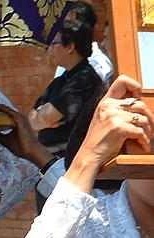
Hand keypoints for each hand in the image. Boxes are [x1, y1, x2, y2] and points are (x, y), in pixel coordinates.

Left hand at [0, 97, 53, 167]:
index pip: (1, 111)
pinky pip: (7, 111)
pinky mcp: (19, 119)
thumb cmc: (20, 147)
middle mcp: (17, 116)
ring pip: (3, 107)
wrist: (31, 152)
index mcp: (15, 120)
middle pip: (1, 107)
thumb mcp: (4, 140)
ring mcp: (19, 116)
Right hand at [66, 76, 153, 191]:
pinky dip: (144, 141)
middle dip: (149, 117)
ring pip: (143, 119)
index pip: (122, 81)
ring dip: (148, 131)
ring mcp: (113, 116)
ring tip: (144, 138)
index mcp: (105, 102)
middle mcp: (109, 106)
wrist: (89, 156)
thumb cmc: (98, 140)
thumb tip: (139, 105)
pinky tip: (142, 146)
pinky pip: (141, 132)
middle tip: (149, 128)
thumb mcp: (104, 119)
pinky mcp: (119, 128)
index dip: (135, 86)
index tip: (138, 97)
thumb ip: (117, 109)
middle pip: (140, 104)